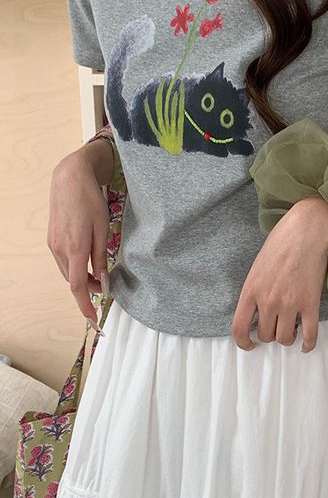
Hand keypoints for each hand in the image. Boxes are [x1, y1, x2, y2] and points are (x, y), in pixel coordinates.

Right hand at [47, 147, 110, 330]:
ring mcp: (53, 244)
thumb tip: (102, 280)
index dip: (85, 305)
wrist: (69, 179)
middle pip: (73, 281)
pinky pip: (63, 261)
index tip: (93, 319)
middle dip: (88, 289)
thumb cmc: (90, 200)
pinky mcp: (52, 239)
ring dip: (81, 278)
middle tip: (106, 287)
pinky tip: (86, 262)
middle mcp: (59, 249)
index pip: (78, 286)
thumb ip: (101, 257)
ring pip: (67, 272)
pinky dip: (75, 267)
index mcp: (75, 247)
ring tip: (98, 275)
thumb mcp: (103, 229)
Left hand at [231, 196, 327, 352]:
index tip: (250, 344)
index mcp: (250, 291)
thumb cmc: (280, 244)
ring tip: (291, 329)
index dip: (243, 342)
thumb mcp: (256, 269)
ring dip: (287, 338)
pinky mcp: (310, 303)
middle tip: (277, 326)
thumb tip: (256, 314)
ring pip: (285, 338)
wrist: (305, 231)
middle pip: (266, 335)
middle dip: (270, 335)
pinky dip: (308, 344)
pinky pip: (310, 334)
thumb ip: (254, 292)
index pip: (239, 329)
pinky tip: (306, 345)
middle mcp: (268, 301)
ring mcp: (290, 303)